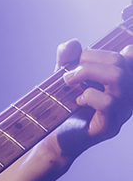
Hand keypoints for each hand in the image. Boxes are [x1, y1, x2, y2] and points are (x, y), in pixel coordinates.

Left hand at [51, 39, 132, 160]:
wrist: (54, 137)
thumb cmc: (63, 106)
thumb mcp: (65, 76)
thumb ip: (68, 58)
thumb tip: (73, 43)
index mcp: (123, 80)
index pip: (130, 55)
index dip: (112, 50)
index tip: (84, 58)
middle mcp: (128, 95)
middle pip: (122, 62)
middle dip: (91, 59)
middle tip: (69, 72)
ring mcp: (122, 111)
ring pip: (119, 78)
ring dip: (88, 73)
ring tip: (69, 81)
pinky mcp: (110, 126)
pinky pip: (108, 102)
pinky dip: (89, 95)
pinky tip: (78, 101)